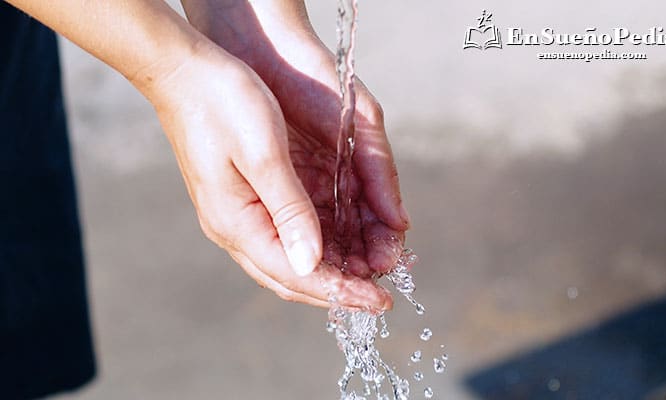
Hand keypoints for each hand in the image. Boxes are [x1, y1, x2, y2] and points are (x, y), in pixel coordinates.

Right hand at [181, 0, 410, 278]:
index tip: (379, 303)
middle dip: (338, 290)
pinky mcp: (243, 199)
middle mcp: (233, 228)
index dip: (341, 291)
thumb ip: (289, 210)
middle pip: (291, 277)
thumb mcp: (264, 154)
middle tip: (379, 297)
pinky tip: (341, 244)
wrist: (183, 71)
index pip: (296, 274)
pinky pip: (283, 237)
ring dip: (329, 271)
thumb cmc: (222, 103)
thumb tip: (310, 264)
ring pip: (288, 260)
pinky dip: (316, 247)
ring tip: (368, 273)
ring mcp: (235, 215)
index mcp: (237, 222)